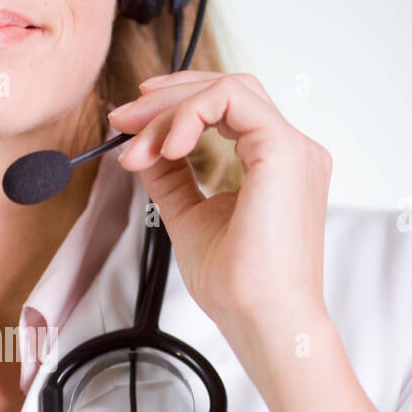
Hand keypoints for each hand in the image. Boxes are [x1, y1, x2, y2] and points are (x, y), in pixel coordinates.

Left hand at [107, 72, 332, 338]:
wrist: (264, 322)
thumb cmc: (239, 288)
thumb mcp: (190, 218)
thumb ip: (172, 179)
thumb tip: (143, 149)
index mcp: (275, 165)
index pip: (227, 108)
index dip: (174, 108)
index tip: (128, 130)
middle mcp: (290, 150)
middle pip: (226, 90)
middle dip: (165, 99)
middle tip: (120, 122)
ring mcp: (292, 148)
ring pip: (226, 89)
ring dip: (169, 109)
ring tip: (135, 146)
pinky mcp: (284, 150)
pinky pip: (230, 100)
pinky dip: (189, 114)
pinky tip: (166, 147)